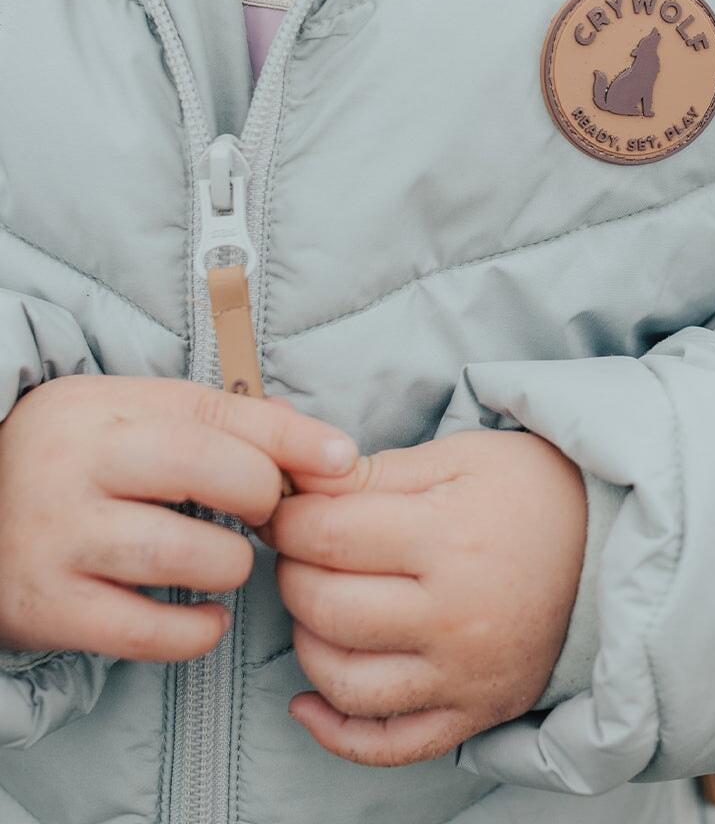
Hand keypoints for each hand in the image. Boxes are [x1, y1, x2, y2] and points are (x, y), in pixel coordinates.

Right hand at [0, 374, 357, 661]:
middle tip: (266, 515)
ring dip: (232, 566)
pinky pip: (147, 632)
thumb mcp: (135, 416)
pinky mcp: (49, 607)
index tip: (343, 462)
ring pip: (184, 554)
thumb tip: (322, 447)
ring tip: (228, 564)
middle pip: (207, 469)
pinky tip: (207, 618)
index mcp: (108, 406)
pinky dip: (196, 632)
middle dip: (262, 496)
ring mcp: (60, 537)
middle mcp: (78, 463)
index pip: (220, 411)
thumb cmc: (81, 461)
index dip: (293, 438)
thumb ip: (223, 422)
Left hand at [259, 428, 586, 765]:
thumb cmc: (532, 489)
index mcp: (449, 537)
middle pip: (327, 608)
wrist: (610, 543)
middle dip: (293, 573)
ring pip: (345, 681)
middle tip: (303, 549)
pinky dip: (336, 733)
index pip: (327, 537)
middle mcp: (455, 615)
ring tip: (317, 605)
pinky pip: (390, 745)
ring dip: (308, 642)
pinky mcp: (477, 711)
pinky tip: (308, 701)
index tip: (286, 510)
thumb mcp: (461, 455)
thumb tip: (297, 481)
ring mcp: (466, 674)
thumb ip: (376, 471)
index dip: (288, 520)